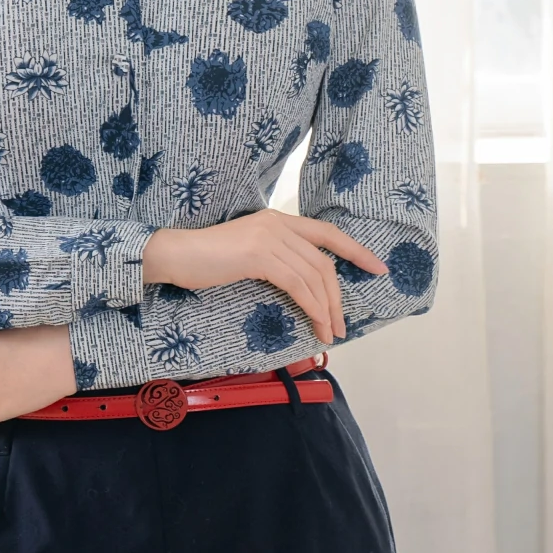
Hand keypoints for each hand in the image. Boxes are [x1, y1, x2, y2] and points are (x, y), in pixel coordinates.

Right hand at [141, 212, 387, 345]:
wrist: (174, 255)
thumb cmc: (206, 261)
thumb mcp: (248, 253)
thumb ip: (275, 259)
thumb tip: (302, 287)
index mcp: (278, 219)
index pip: (328, 233)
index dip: (356, 251)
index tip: (378, 267)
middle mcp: (278, 223)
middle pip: (324, 261)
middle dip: (339, 295)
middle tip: (344, 324)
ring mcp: (269, 237)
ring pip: (314, 275)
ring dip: (327, 308)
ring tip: (330, 333)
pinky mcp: (259, 255)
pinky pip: (297, 284)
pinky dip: (312, 306)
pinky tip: (316, 322)